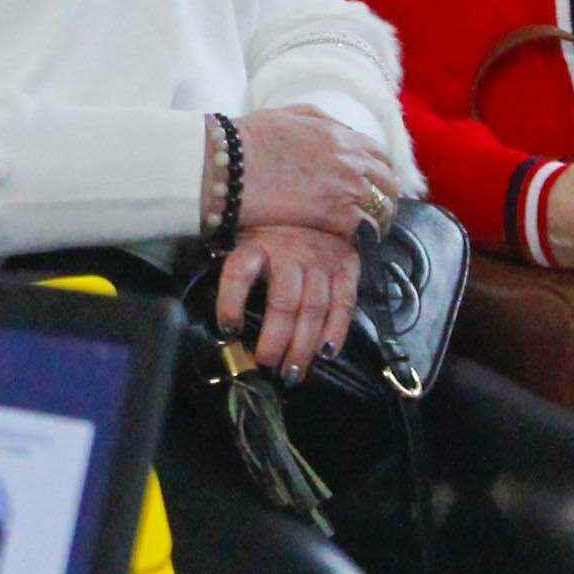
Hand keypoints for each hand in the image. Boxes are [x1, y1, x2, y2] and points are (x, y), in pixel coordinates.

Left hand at [211, 219, 357, 377]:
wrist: (318, 202)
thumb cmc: (274, 233)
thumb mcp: (247, 240)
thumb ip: (239, 273)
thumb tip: (226, 326)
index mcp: (258, 244)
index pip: (239, 272)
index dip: (230, 303)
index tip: (228, 331)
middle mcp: (290, 252)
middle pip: (283, 302)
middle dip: (275, 340)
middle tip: (267, 365)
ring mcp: (321, 260)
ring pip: (313, 307)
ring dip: (303, 345)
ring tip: (293, 371)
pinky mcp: (346, 266)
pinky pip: (344, 302)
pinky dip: (337, 329)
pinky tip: (327, 352)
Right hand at [226, 104, 391, 243]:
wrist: (228, 167)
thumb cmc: (249, 141)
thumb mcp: (290, 115)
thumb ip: (323, 122)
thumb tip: (344, 132)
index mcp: (340, 135)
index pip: (380, 156)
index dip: (380, 173)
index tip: (374, 186)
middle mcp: (350, 160)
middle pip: (389, 183)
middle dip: (386, 197)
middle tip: (377, 211)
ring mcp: (346, 189)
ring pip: (383, 208)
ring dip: (379, 220)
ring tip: (370, 232)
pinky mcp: (335, 217)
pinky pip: (366, 230)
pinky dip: (365, 237)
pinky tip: (355, 244)